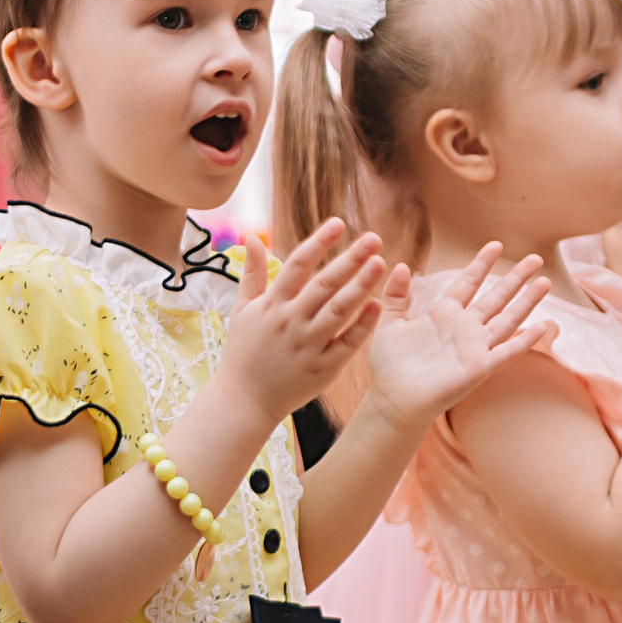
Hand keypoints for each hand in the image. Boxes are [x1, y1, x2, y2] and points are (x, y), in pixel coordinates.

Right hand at [221, 219, 391, 422]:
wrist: (245, 400)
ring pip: (339, 311)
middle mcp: (291, 323)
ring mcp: (307, 346)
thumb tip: (252, 236)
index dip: (319, 242)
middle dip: (349, 259)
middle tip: (374, 238)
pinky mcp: (323, 369)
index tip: (339, 222)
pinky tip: (378, 304)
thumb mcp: (240, 309)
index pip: (297, 266)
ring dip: (360, 286)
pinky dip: (362, 325)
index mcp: (272, 305)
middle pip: (324, 284)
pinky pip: (347, 344)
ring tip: (381, 263)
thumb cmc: (243, 351)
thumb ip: (251, 272)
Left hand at [357, 243, 552, 429]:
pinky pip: (507, 351)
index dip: (482, 264)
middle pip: (496, 297)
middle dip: (515, 278)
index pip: (468, 283)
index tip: (496, 244)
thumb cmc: (389, 367)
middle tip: (536, 259)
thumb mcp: (389, 324)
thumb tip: (400, 266)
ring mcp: (474, 347)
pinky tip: (543, 325)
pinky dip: (525, 340)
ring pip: (508, 319)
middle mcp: (463, 328)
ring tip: (545, 283)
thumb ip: (395, 295)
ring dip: (527, 302)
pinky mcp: (480, 368)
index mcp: (443, 314)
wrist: (393, 400)